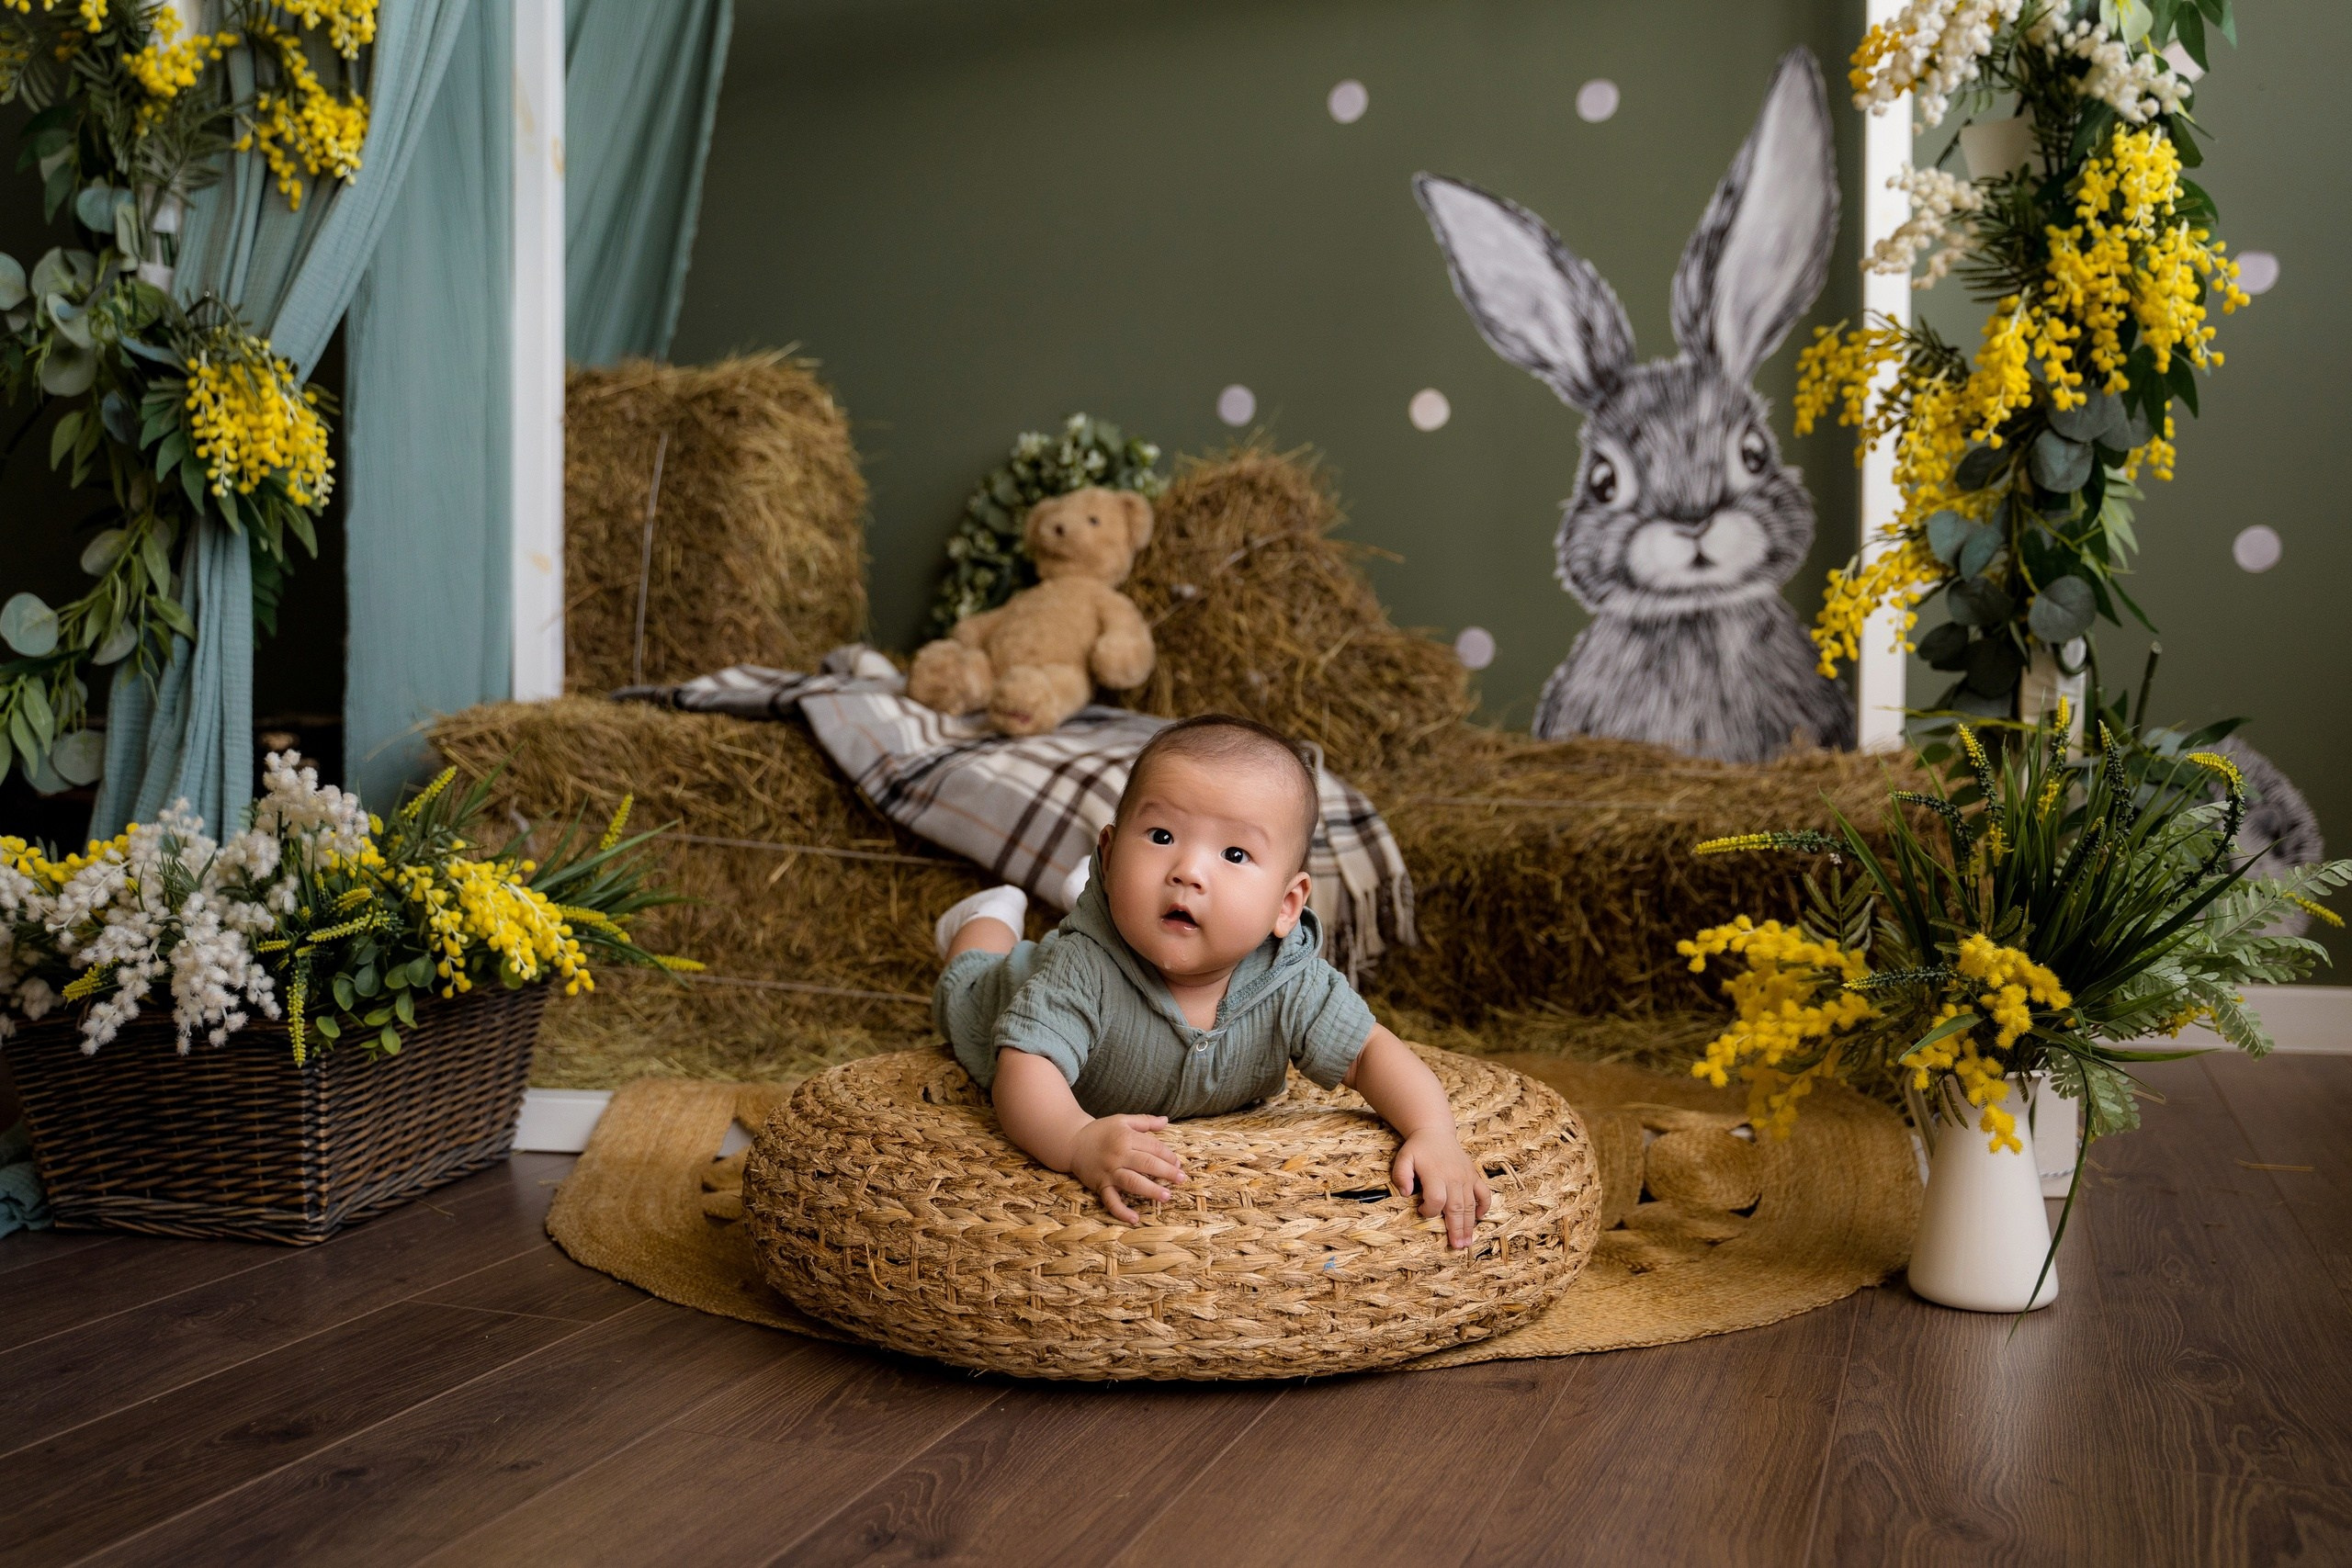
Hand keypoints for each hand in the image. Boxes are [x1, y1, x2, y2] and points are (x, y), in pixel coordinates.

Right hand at [1070, 1114, 1186, 1223]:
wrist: (1072, 1142)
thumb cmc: (1100, 1131)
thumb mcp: (1122, 1120)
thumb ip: (1145, 1121)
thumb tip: (1166, 1120)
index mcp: (1125, 1136)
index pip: (1153, 1147)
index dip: (1168, 1156)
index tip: (1177, 1163)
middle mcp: (1118, 1154)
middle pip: (1147, 1164)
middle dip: (1166, 1172)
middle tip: (1181, 1180)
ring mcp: (1109, 1171)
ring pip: (1132, 1182)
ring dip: (1150, 1190)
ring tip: (1166, 1196)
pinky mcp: (1100, 1185)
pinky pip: (1111, 1200)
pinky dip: (1121, 1211)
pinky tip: (1135, 1219)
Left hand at [1394, 1128, 1491, 1248]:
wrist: (1435, 1132)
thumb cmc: (1418, 1148)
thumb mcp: (1403, 1158)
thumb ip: (1401, 1175)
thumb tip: (1406, 1194)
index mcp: (1436, 1175)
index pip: (1436, 1200)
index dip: (1429, 1211)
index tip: (1421, 1212)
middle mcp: (1454, 1178)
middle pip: (1456, 1208)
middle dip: (1456, 1229)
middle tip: (1457, 1246)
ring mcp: (1466, 1177)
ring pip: (1470, 1205)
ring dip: (1469, 1225)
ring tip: (1467, 1242)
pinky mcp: (1473, 1175)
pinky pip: (1483, 1193)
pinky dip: (1483, 1206)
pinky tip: (1479, 1218)